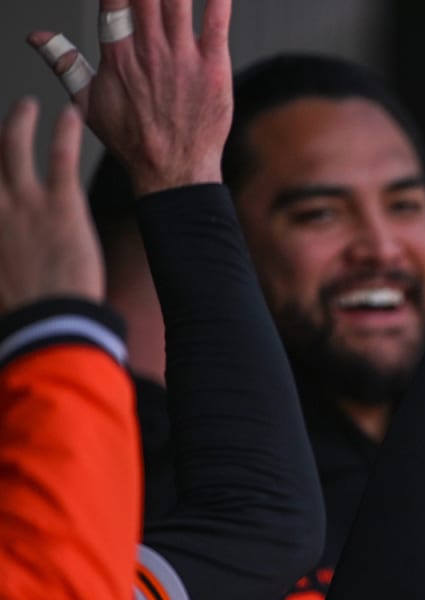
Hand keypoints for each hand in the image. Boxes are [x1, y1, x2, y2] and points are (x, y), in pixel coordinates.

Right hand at [0, 99, 102, 309]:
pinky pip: (62, 156)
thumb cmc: (21, 311)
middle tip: (2, 122)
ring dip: (20, 121)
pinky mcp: (62, 204)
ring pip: (14, 146)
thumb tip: (5, 253)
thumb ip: (2, 253)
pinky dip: (65, 131)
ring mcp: (25, 202)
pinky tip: (71, 114)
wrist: (47, 322)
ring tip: (28, 106)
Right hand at [28, 0, 232, 195]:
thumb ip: (64, 62)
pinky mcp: (213, 67)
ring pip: (178, 1)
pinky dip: (217, 0)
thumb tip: (35, 36)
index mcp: (117, 54)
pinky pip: (216, 23)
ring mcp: (182, 57)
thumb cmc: (130, 138)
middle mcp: (149, 50)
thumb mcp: (86, 101)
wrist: (172, 170)